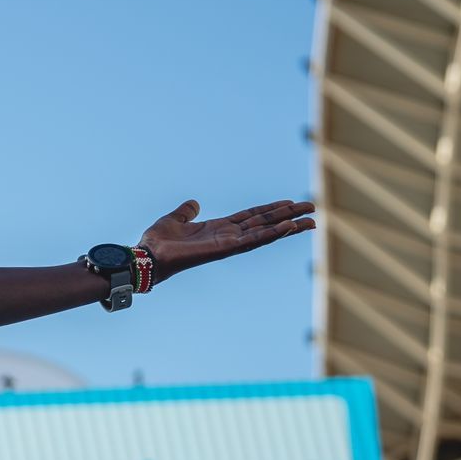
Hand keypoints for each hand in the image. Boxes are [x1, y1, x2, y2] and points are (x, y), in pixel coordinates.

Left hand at [138, 199, 313, 280]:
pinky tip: (289, 228)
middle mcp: (228, 236)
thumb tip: (194, 203)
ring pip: (265, 233)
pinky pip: (253, 240)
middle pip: (265, 223)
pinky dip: (272, 234)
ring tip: (311, 220)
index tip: (291, 203)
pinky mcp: (225, 250)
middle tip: (313, 208)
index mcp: (219, 228)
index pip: (252, 216)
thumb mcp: (174, 219)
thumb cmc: (158, 242)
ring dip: (289, 226)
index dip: (271, 209)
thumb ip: (186, 211)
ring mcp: (229, 244)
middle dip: (289, 216)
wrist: (147, 256)